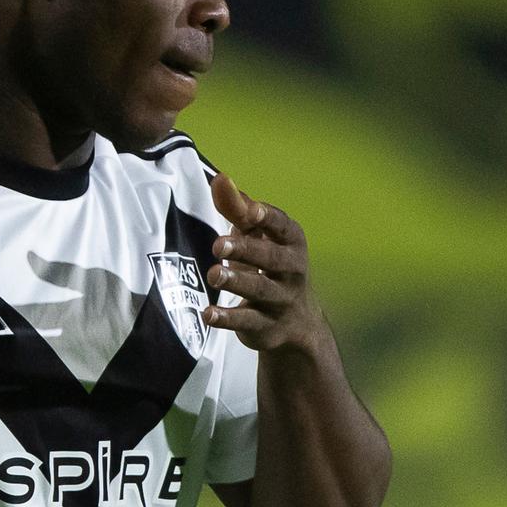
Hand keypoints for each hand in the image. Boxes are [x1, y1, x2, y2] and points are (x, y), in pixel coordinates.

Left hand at [203, 172, 328, 355]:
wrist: (298, 324)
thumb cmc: (271, 267)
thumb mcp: (260, 238)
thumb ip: (239, 209)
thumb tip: (220, 179)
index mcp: (292, 243)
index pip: (281, 226)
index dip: (266, 217)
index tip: (249, 211)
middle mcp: (292, 271)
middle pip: (270, 259)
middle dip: (246, 250)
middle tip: (218, 244)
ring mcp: (281, 301)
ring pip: (259, 290)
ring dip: (236, 281)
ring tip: (214, 275)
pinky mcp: (266, 327)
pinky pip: (247, 322)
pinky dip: (227, 319)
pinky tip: (208, 314)